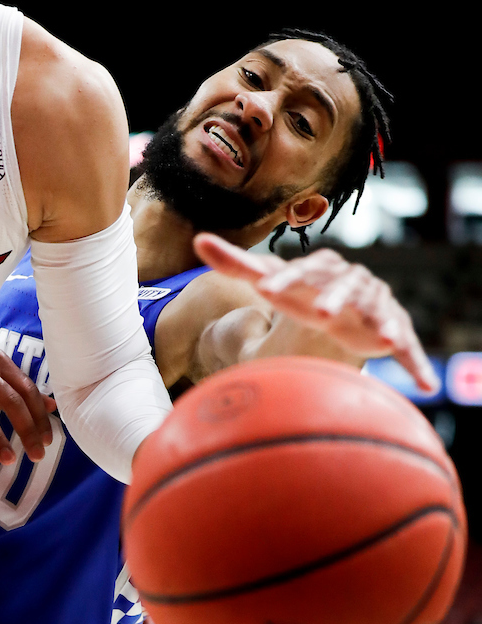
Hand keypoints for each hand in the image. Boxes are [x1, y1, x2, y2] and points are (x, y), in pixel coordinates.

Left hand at [193, 233, 438, 392]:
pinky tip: (425, 383)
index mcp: (321, 269)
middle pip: (344, 286)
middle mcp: (351, 281)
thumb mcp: (272, 281)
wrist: (344, 308)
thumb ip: (236, 264)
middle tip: (319, 312)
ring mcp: (375, 304)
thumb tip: (198, 240)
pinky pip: (408, 345)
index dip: (282, 280)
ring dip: (381, 321)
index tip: (262, 290)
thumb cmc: (301, 294)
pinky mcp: (393, 330)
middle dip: (334, 297)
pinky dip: (414, 362)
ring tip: (379, 336)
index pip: (299, 270)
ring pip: (379, 309)